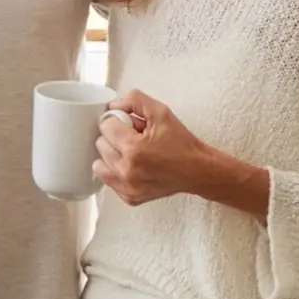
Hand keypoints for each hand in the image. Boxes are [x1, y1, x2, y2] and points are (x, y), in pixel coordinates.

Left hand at [92, 90, 210, 206]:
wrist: (198, 170)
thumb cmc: (182, 143)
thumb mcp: (161, 112)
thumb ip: (135, 100)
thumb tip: (113, 106)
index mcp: (133, 148)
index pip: (105, 126)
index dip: (119, 121)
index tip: (131, 125)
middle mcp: (127, 170)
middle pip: (101, 144)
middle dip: (115, 138)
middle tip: (135, 139)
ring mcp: (127, 186)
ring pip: (99, 164)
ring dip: (112, 155)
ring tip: (132, 153)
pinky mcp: (130, 197)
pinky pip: (109, 180)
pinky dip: (116, 172)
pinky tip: (133, 167)